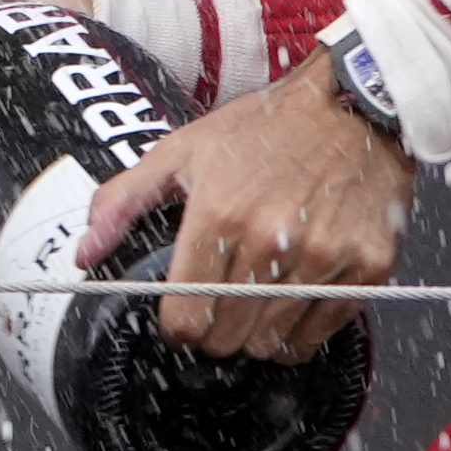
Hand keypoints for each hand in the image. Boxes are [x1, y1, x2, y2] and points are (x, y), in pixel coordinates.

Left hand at [73, 65, 415, 361]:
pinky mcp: (366, 267)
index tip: (181, 312)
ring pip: (270, 345)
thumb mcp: (183, 149)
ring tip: (255, 295)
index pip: (184, 318)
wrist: (352, 105)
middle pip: (226, 339)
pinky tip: (290, 299)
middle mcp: (271, 239)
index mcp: (219, 213)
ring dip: (255, 334)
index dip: (176, 324)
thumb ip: (124, 201)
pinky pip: (318, 336)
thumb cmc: (265, 128)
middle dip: (214, 331)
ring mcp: (324, 257)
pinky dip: (299, 332)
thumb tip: (83, 253)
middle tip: (219, 302)